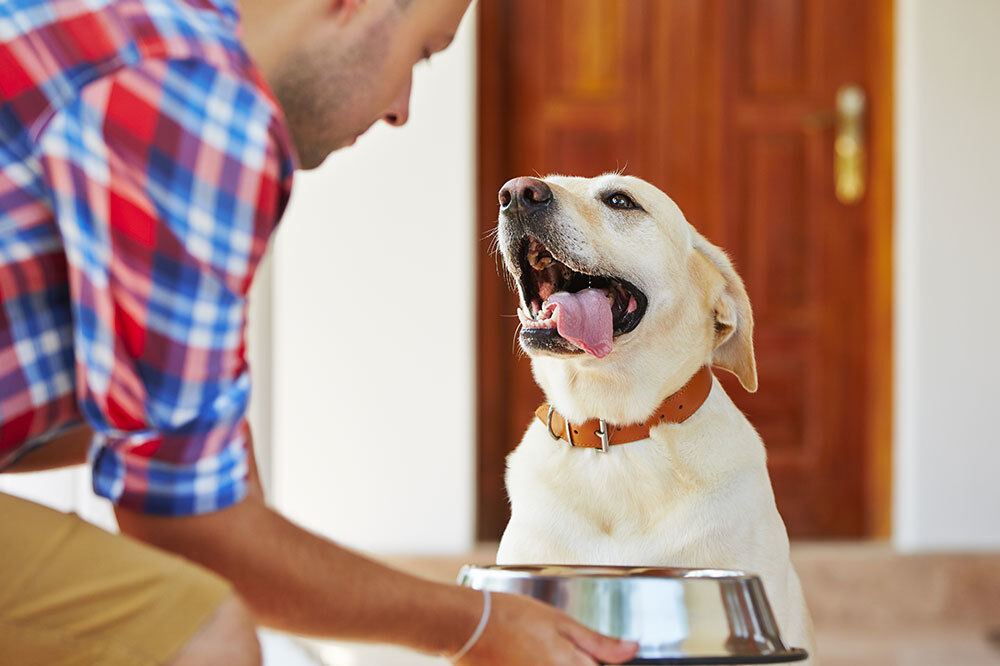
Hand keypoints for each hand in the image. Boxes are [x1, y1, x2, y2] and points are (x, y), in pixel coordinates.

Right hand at [453, 591, 638, 664]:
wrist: (467, 627)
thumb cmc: (512, 616)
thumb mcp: (560, 621)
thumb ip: (599, 642)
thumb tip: (634, 649)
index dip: (604, 662)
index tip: (597, 654)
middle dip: (579, 662)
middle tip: (556, 646)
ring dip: (562, 662)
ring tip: (542, 648)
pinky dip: (540, 664)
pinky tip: (532, 655)